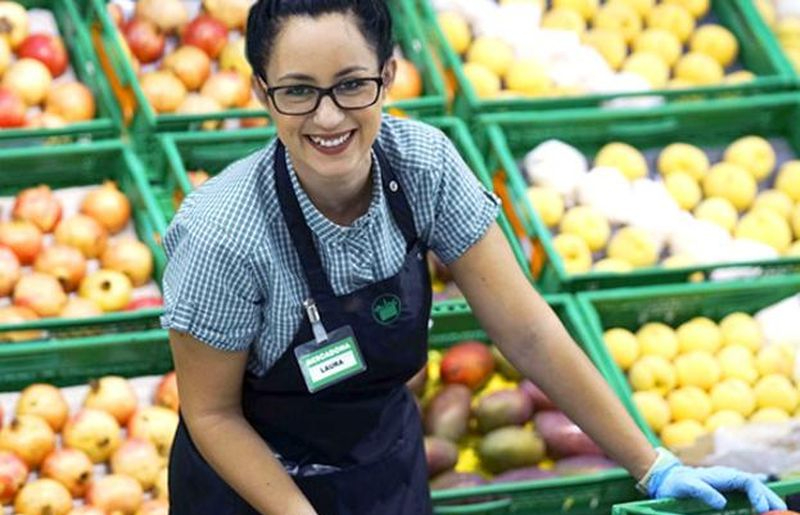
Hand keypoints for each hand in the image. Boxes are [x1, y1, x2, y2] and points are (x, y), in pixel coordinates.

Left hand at [645, 452, 786, 512]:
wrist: (666, 479)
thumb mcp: (687, 486)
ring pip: (751, 488)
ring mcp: (726, 483)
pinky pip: (744, 491)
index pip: (747, 482)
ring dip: (764, 497)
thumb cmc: (676, 483)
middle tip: (780, 510)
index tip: (762, 509)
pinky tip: (761, 504)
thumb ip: (703, 491)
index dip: (757, 495)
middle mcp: (726, 477)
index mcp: (721, 475)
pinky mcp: (723, 489)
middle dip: (768, 496)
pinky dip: (755, 497)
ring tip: (776, 509)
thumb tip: (721, 502)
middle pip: (753, 485)